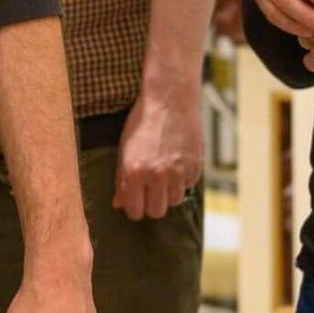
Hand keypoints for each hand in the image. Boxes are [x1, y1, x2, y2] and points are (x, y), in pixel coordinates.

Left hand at [114, 81, 201, 219]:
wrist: (170, 100)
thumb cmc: (142, 123)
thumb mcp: (125, 149)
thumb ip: (122, 179)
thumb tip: (118, 204)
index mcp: (135, 171)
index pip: (135, 211)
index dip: (135, 208)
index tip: (136, 201)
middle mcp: (157, 175)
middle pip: (157, 212)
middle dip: (152, 203)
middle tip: (150, 190)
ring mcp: (178, 172)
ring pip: (174, 201)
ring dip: (168, 192)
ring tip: (163, 173)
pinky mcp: (195, 167)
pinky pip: (188, 186)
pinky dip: (182, 180)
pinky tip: (176, 161)